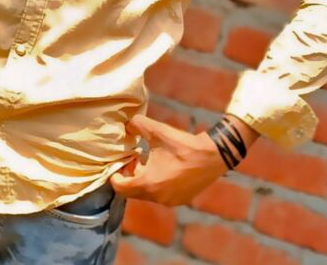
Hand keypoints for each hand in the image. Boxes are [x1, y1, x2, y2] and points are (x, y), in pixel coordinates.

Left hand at [109, 114, 230, 206]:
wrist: (212, 156)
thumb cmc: (182, 144)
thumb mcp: (156, 130)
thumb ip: (136, 125)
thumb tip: (125, 125)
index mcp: (148, 184)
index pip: (120, 188)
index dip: (114, 175)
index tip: (120, 162)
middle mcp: (157, 197)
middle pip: (132, 192)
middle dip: (129, 176)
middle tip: (134, 158)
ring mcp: (170, 201)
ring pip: (146, 193)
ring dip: (142, 179)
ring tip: (148, 160)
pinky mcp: (180, 200)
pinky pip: (160, 194)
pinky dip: (156, 184)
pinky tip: (163, 167)